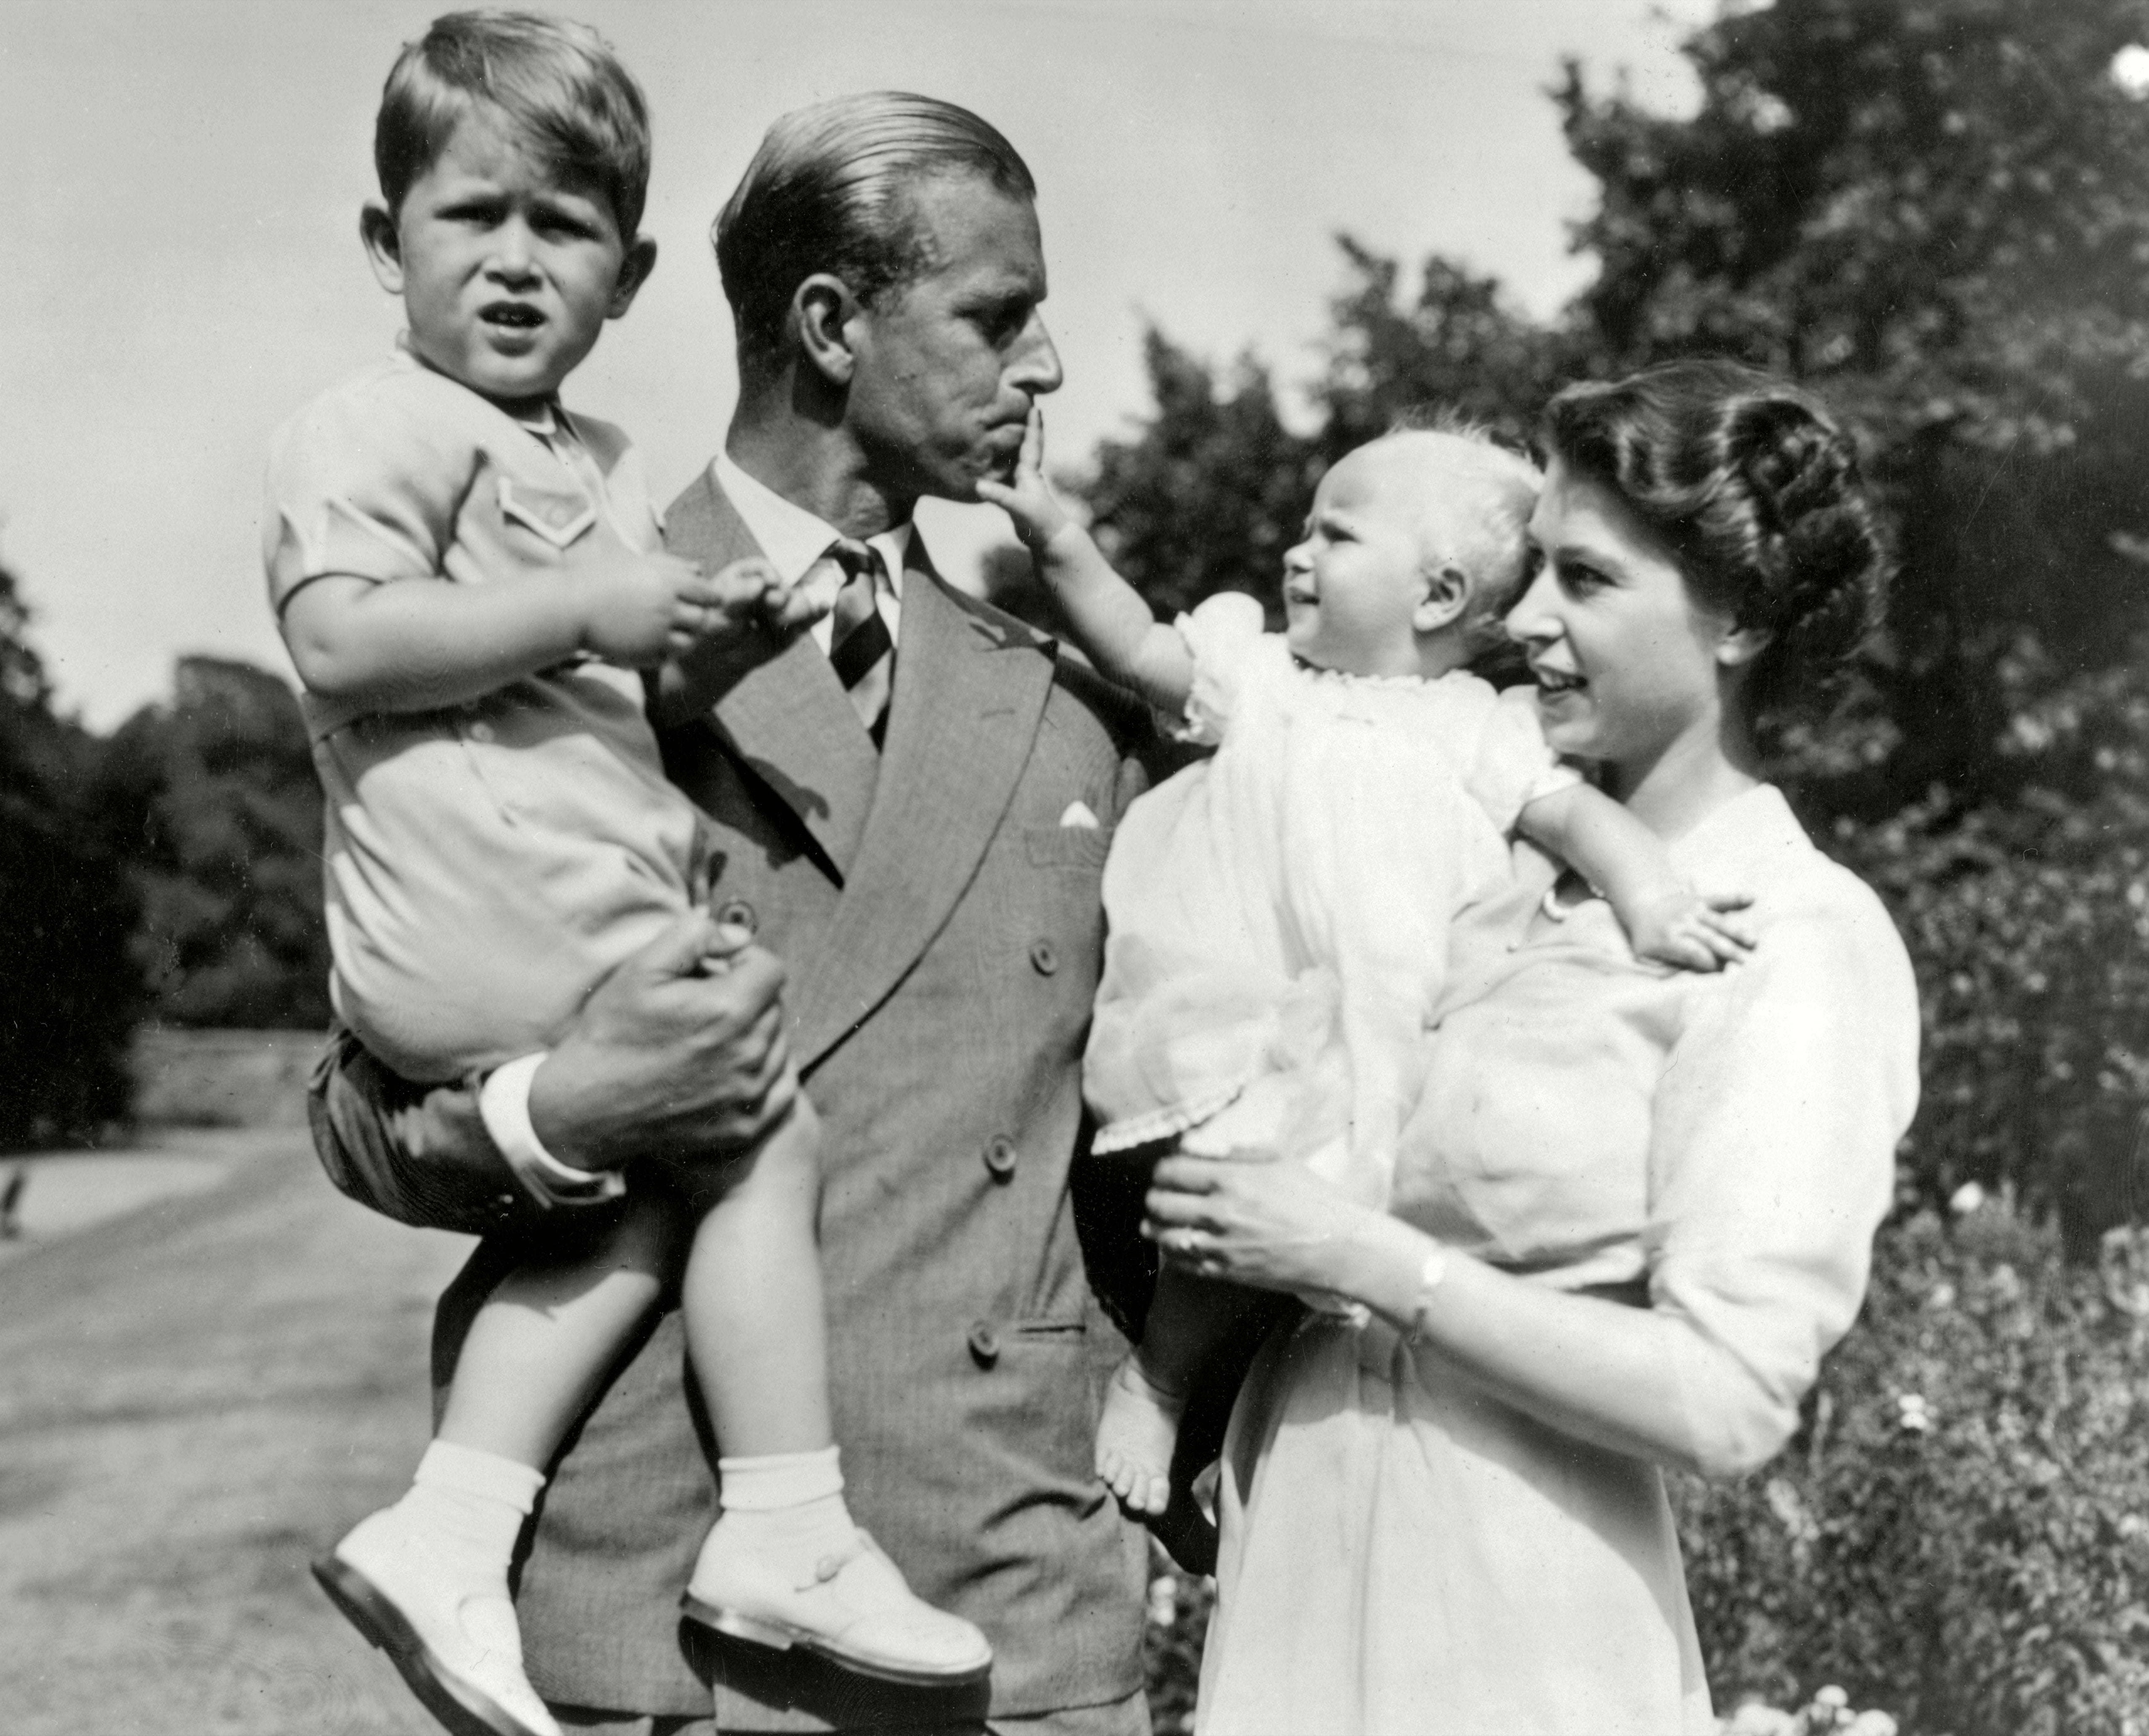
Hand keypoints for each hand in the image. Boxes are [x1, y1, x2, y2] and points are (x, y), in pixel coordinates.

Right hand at [527, 911, 794, 1169]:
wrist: (585, 1108)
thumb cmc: (612, 1033)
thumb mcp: (641, 968)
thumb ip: (695, 935)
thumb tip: (740, 936)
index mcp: (728, 1010)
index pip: (771, 970)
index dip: (743, 963)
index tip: (715, 974)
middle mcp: (749, 1055)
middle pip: (775, 1007)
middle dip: (747, 998)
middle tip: (703, 1008)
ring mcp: (750, 1095)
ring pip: (780, 1045)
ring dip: (756, 1036)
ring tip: (710, 1040)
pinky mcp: (747, 1127)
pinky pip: (781, 1088)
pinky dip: (763, 1075)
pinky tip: (728, 1070)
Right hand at [575, 530, 715, 667]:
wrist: (571, 605)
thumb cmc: (602, 578)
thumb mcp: (637, 563)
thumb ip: (671, 564)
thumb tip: (700, 568)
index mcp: (667, 581)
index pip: (708, 593)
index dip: (710, 598)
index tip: (706, 600)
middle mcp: (666, 607)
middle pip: (702, 619)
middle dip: (697, 619)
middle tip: (686, 618)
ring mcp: (656, 632)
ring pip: (690, 642)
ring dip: (684, 638)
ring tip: (670, 632)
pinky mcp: (644, 652)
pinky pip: (668, 657)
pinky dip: (665, 653)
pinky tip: (653, 643)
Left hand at [693, 555, 812, 645]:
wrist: (715, 659)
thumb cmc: (711, 631)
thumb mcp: (718, 613)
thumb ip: (738, 597)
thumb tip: (763, 584)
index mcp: (744, 579)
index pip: (760, 570)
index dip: (766, 573)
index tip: (769, 581)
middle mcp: (766, 591)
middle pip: (781, 587)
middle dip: (780, 595)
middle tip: (772, 603)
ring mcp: (781, 609)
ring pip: (797, 602)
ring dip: (794, 609)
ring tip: (779, 622)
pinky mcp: (793, 629)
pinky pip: (808, 619)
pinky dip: (817, 613)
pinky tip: (824, 606)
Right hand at [974, 404, 1073, 548]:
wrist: (1049, 540)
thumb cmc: (1038, 522)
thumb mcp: (1018, 507)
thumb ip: (999, 496)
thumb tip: (979, 485)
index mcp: (1029, 472)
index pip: (1031, 443)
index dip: (1033, 425)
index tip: (1035, 405)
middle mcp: (1028, 476)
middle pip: (1025, 446)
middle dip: (1023, 429)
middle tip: (1020, 409)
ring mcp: (1023, 486)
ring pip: (1016, 460)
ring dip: (1012, 446)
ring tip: (1004, 431)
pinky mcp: (1017, 497)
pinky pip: (1008, 475)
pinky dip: (1002, 466)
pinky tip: (994, 465)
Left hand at [1144, 1148, 1380, 1297]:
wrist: (1338, 1246)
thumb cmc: (1313, 1198)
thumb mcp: (1278, 1159)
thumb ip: (1235, 1152)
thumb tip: (1199, 1147)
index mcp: (1230, 1179)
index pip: (1170, 1170)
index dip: (1163, 1169)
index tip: (1167, 1171)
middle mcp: (1218, 1212)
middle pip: (1158, 1202)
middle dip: (1154, 1196)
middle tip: (1160, 1194)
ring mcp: (1219, 1245)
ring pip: (1162, 1235)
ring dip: (1155, 1225)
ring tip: (1157, 1220)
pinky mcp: (1225, 1272)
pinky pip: (1181, 1261)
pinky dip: (1171, 1250)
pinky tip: (1175, 1242)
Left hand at [1626, 886, 1755, 971]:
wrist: (1643, 907)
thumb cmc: (1648, 940)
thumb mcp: (1646, 959)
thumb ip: (1664, 970)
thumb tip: (1684, 981)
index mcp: (1668, 940)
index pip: (1694, 953)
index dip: (1709, 963)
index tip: (1724, 971)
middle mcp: (1681, 923)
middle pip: (1709, 939)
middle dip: (1727, 951)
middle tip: (1746, 962)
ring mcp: (1692, 910)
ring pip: (1718, 922)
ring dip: (1736, 931)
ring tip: (1753, 941)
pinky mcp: (1701, 901)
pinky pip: (1719, 899)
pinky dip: (1734, 899)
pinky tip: (1751, 898)